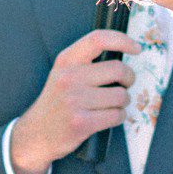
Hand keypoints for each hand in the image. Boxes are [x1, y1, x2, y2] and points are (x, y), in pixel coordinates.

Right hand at [9, 28, 139, 173]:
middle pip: (118, 69)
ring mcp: (74, 101)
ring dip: (123, 102)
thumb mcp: (62, 73)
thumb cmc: (57, 103)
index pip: (98, 39)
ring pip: (121, 95)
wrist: (36, 133)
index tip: (136, 48)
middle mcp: (69, 78)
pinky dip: (119, 117)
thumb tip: (123, 55)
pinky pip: (117, 115)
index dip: (122, 40)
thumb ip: (86, 62)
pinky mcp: (81, 122)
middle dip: (129, 79)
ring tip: (111, 105)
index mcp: (66, 61)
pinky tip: (108, 117)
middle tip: (124, 85)